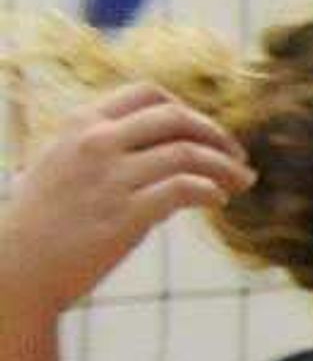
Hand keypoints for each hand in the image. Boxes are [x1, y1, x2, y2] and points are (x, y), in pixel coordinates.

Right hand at [0, 84, 248, 322]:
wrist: (17, 266)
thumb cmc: (43, 220)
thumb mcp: (63, 163)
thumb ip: (106, 147)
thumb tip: (166, 146)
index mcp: (80, 124)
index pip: (149, 94)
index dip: (188, 110)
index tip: (206, 133)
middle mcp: (96, 143)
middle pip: (177, 118)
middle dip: (217, 135)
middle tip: (238, 158)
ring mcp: (110, 178)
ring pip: (189, 153)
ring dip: (226, 166)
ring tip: (241, 182)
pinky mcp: (125, 215)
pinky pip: (185, 189)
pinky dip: (210, 191)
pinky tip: (217, 202)